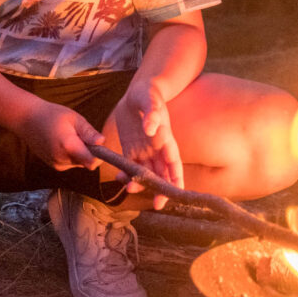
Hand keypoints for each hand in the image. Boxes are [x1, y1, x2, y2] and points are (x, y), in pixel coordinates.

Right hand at [18, 101, 103, 171]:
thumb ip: (88, 132)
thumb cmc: (52, 114)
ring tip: (70, 136)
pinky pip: (70, 163)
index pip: (92, 162)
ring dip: (80, 152)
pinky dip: (72, 154)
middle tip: (81, 134)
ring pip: (79, 163)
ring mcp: (56, 164)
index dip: (100, 156)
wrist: (27, 119)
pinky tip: (63, 141)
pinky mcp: (53, 165)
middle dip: (89, 151)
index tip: (100, 145)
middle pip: (86, 162)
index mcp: (68, 146)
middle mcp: (62, 159)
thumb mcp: (74, 118)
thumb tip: (102, 141)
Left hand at [113, 83, 182, 209]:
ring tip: (131, 189)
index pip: (174, 163)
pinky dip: (127, 175)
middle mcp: (157, 149)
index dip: (176, 179)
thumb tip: (151, 128)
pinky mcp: (131, 149)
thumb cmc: (148, 93)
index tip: (176, 193)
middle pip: (162, 174)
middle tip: (156, 204)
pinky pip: (130, 166)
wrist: (138, 92)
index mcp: (166, 139)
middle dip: (160, 189)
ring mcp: (144, 150)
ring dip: (142, 184)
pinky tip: (121, 180)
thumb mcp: (150, 99)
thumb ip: (152, 113)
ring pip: (146, 173)